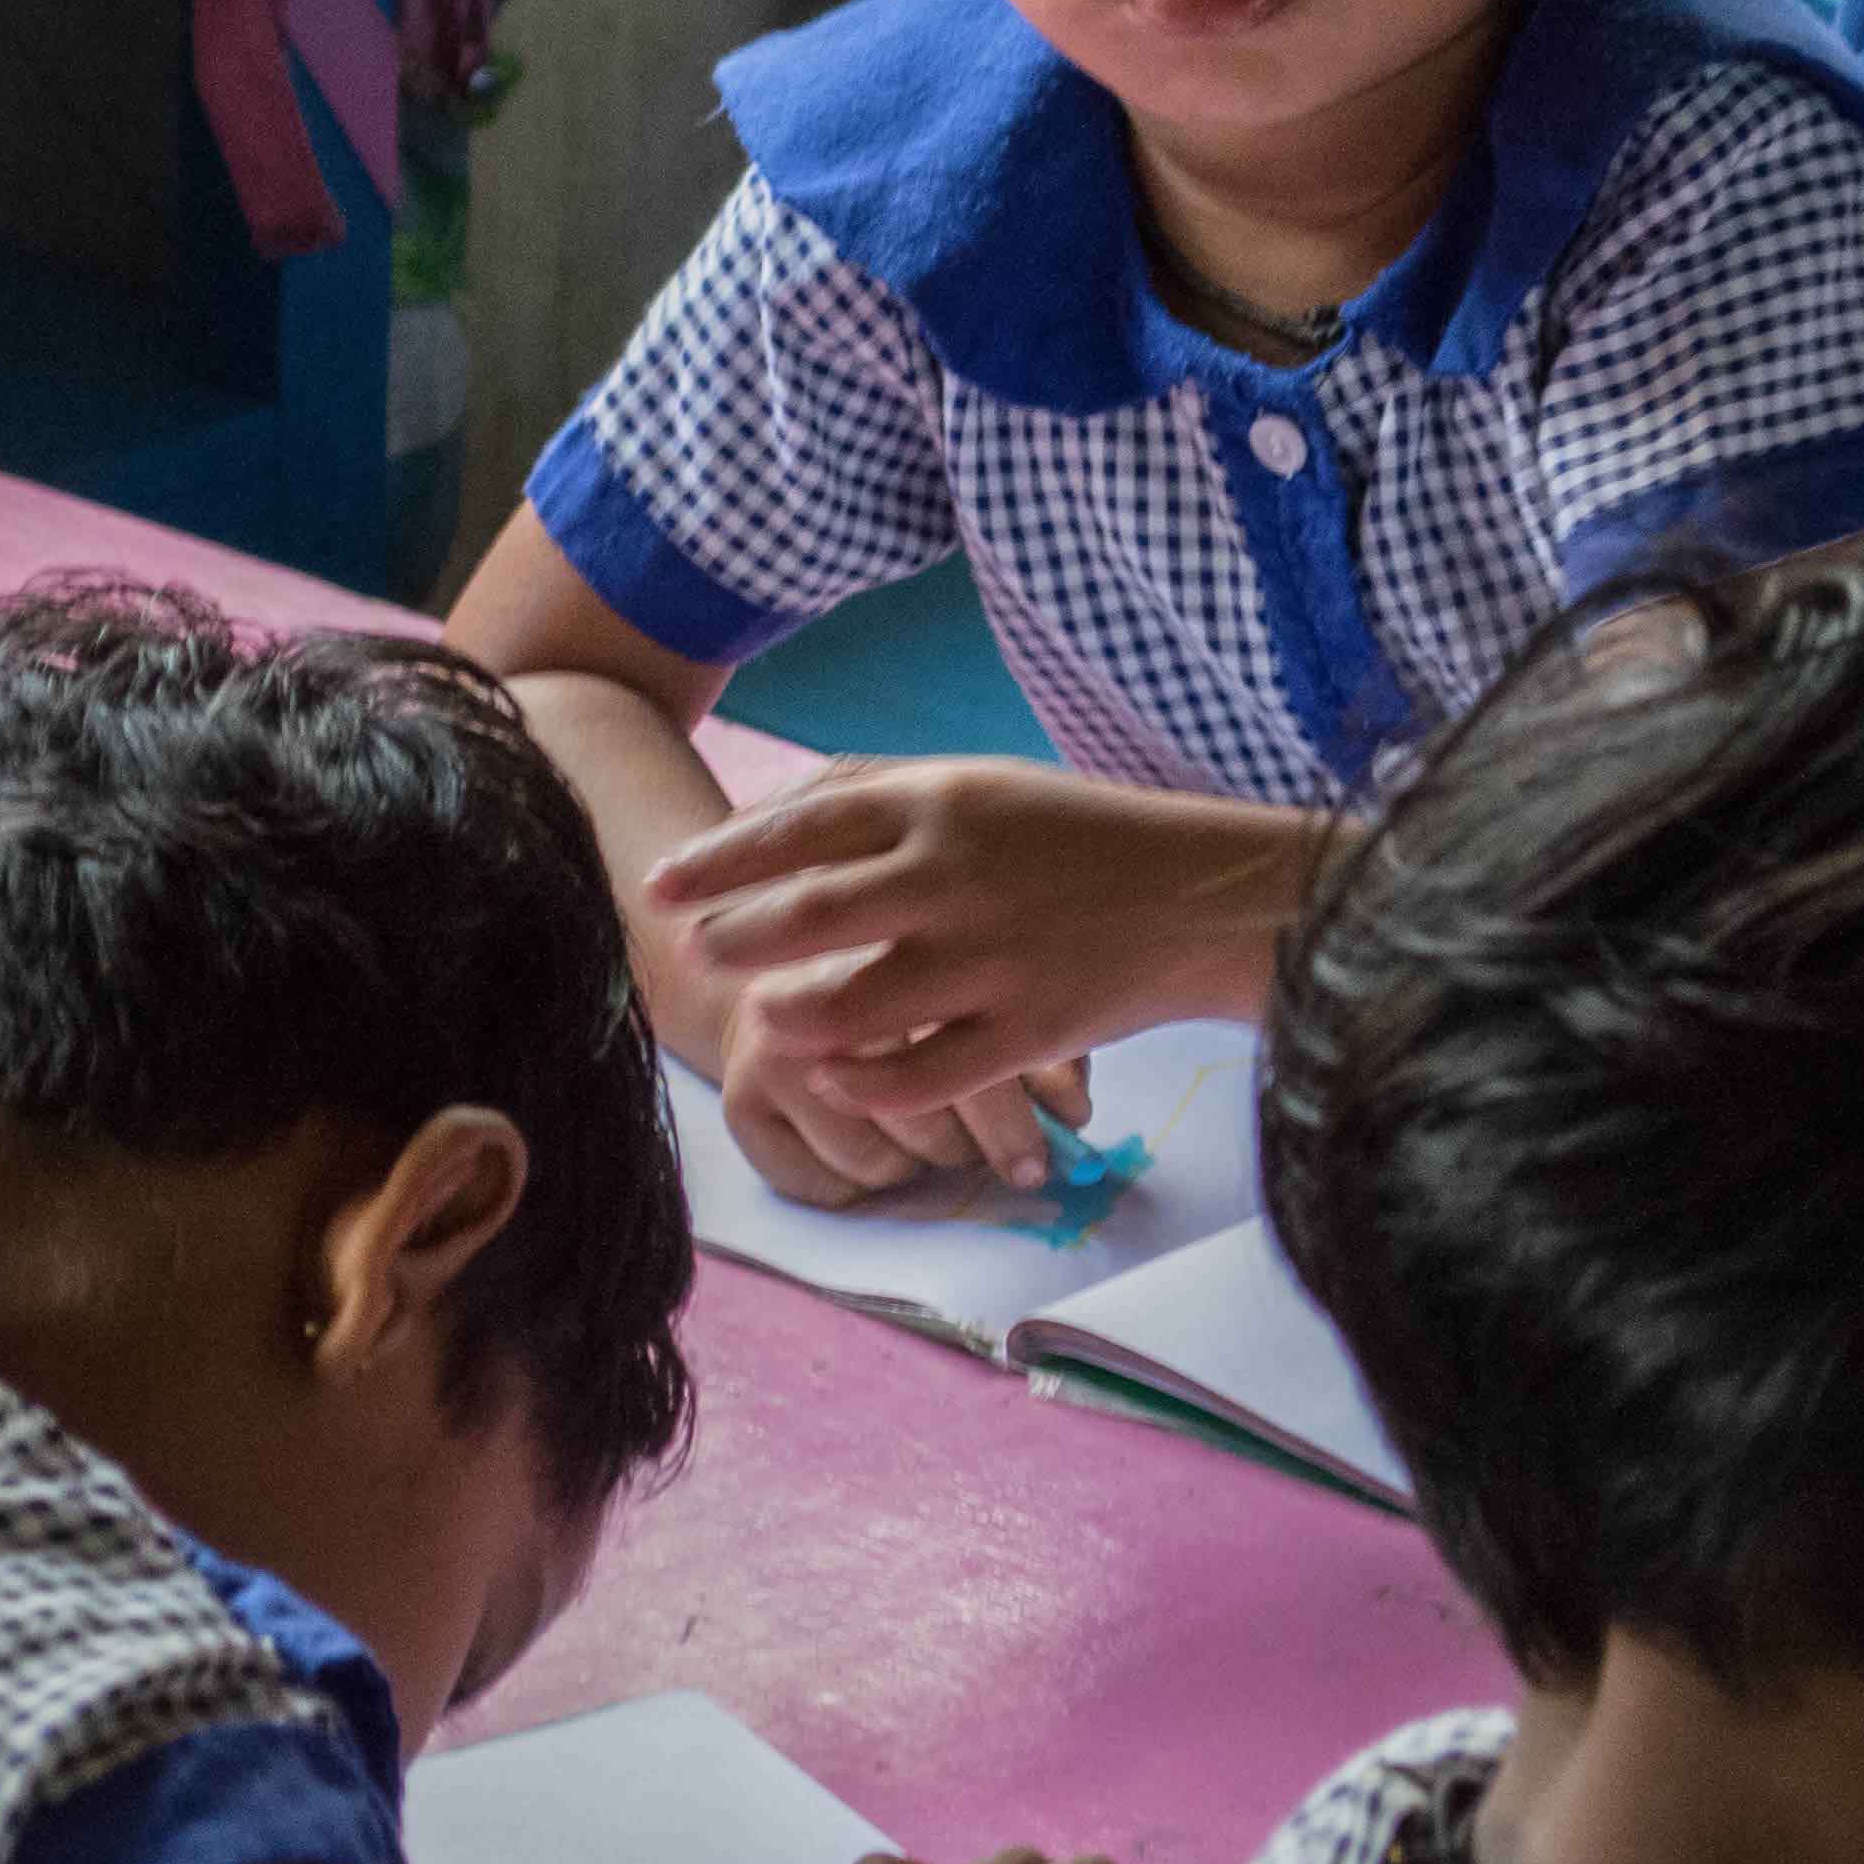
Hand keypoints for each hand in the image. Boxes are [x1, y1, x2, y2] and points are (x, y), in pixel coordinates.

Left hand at [647, 761, 1296, 1204]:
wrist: (1202, 896)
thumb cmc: (1071, 836)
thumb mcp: (976, 782)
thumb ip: (873, 795)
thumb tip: (761, 819)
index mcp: (941, 803)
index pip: (802, 829)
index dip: (719, 862)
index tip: (660, 888)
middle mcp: (958, 877)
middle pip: (811, 916)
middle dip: (736, 939)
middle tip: (698, 953)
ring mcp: (993, 959)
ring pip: (856, 1002)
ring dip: (790, 1012)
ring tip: (761, 1016)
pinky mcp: (1029, 1034)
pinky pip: (924, 1072)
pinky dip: (866, 1080)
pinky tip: (831, 1076)